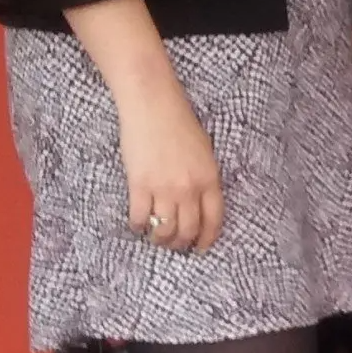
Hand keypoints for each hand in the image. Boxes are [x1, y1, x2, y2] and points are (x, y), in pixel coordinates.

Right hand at [117, 77, 223, 249]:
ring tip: (156, 237)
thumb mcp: (204, 152)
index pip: (213, 220)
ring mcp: (164, 189)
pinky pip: (140, 218)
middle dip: (181, 243)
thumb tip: (197, 204)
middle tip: (175, 244)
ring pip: (164, 230)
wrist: (153, 105)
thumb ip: (203, 179)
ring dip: (160, 239)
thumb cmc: (179, 123)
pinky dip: (138, 226)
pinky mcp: (140, 185)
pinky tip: (137, 224)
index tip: (201, 248)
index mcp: (210, 179)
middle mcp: (189, 188)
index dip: (207, 239)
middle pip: (188, 230)